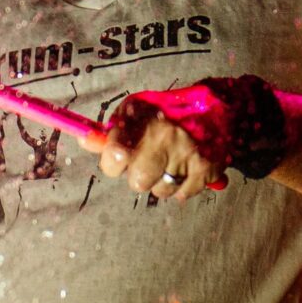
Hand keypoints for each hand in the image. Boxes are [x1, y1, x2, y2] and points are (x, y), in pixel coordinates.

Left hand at [73, 86, 235, 203]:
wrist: (216, 107)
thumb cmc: (167, 111)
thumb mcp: (136, 111)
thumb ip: (111, 130)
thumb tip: (85, 142)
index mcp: (143, 120)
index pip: (115, 155)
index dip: (112, 163)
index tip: (117, 160)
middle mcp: (164, 138)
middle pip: (138, 182)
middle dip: (138, 176)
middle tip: (146, 163)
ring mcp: (187, 156)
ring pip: (160, 192)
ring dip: (161, 182)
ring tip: (169, 162)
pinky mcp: (207, 170)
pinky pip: (183, 195)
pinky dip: (182, 186)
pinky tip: (185, 168)